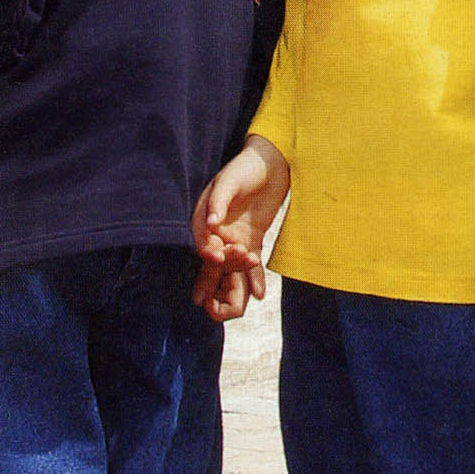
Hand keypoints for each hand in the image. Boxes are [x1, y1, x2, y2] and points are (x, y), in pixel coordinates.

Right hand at [190, 134, 289, 314]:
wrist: (271, 163)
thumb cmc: (246, 167)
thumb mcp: (230, 180)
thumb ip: (220, 200)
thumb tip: (211, 221)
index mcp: (205, 218)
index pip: (204, 243)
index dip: (208, 255)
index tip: (215, 259)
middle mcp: (216, 233)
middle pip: (212, 265)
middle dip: (212, 286)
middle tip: (213, 309)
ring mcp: (234, 239)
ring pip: (230, 270)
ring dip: (233, 287)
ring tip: (237, 309)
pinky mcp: (251, 240)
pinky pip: (250, 264)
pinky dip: (254, 278)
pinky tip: (258, 294)